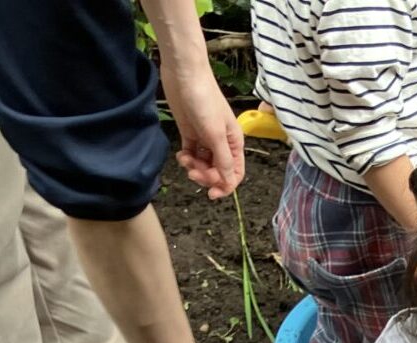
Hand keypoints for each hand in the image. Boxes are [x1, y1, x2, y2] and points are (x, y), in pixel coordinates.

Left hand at [160, 62, 245, 198]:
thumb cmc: (204, 100)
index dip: (225, 185)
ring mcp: (206, 138)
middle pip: (218, 171)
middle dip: (206, 176)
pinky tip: (181, 154)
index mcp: (234, 143)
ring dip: (194, 168)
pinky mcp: (191, 133)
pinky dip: (186, 159)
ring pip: (204, 164)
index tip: (210, 193)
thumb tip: (230, 183)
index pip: (235, 173)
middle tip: (193, 173)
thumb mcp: (216, 134)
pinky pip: (192, 154)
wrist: (184, 75)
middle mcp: (222, 143)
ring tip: (185, 160)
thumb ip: (224, 160)